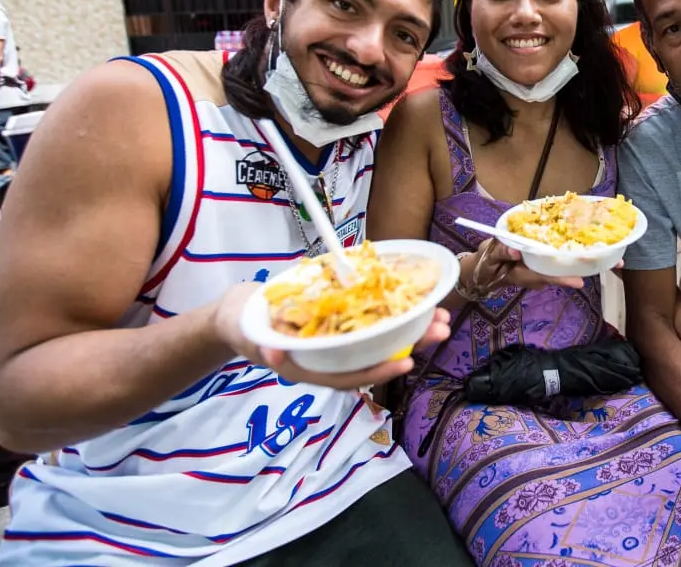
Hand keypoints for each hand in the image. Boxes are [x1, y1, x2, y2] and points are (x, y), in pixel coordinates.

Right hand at [212, 283, 451, 390]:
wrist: (239, 315)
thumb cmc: (243, 322)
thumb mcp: (248, 330)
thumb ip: (261, 342)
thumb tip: (274, 353)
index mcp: (309, 366)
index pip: (348, 375)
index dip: (378, 369)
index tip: (406, 362)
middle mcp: (328, 359)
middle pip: (374, 358)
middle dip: (411, 345)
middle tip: (441, 331)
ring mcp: (336, 344)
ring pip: (379, 343)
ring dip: (412, 331)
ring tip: (441, 318)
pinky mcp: (340, 325)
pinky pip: (372, 325)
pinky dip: (395, 316)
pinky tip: (417, 305)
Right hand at [471, 238, 584, 292]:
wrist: (482, 273)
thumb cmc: (486, 264)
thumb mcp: (489, 256)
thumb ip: (501, 252)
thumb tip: (516, 252)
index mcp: (523, 275)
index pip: (545, 277)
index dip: (562, 278)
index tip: (579, 281)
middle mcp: (535, 278)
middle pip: (558, 273)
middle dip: (576, 268)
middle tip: (599, 260)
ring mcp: (538, 275)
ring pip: (557, 269)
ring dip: (573, 262)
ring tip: (593, 251)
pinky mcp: (540, 269)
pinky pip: (554, 265)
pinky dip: (563, 256)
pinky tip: (575, 246)